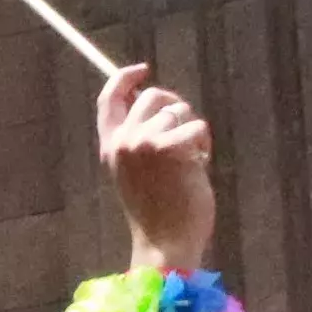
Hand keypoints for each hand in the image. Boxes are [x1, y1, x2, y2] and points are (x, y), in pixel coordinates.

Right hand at [97, 61, 216, 270]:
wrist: (165, 242)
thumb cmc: (159, 212)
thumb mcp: (138, 172)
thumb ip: (141, 139)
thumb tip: (160, 105)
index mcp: (110, 148)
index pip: (107, 99)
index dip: (124, 78)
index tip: (142, 69)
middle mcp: (123, 141)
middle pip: (152, 96)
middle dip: (175, 106)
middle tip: (186, 130)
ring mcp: (144, 142)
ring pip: (179, 111)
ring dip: (192, 131)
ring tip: (191, 162)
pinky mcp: (169, 146)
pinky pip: (196, 126)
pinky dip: (204, 144)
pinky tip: (199, 166)